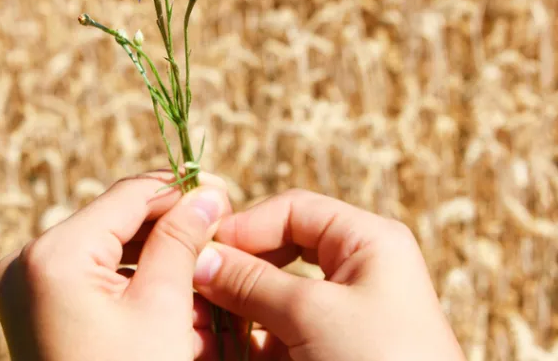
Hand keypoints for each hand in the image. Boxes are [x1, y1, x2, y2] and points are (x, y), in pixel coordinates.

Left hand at [0, 170, 232, 359]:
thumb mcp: (163, 308)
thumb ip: (182, 240)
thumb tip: (208, 191)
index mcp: (51, 255)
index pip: (128, 196)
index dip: (181, 192)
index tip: (224, 194)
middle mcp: (25, 262)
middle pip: (115, 222)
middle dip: (170, 232)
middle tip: (221, 237)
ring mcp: (22, 286)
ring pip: (106, 251)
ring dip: (156, 261)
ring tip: (204, 279)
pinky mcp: (32, 307)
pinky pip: (89, 278)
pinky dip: (131, 285)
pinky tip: (175, 302)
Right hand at [192, 189, 465, 360]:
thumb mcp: (311, 314)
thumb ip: (251, 282)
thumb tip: (201, 258)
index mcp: (368, 242)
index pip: (292, 211)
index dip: (244, 226)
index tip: (198, 249)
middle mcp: (357, 273)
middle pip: (277, 254)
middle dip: (232, 272)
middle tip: (190, 287)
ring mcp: (342, 318)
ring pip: (272, 299)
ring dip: (231, 310)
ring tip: (193, 324)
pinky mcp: (328, 354)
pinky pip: (277, 337)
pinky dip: (245, 342)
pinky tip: (214, 349)